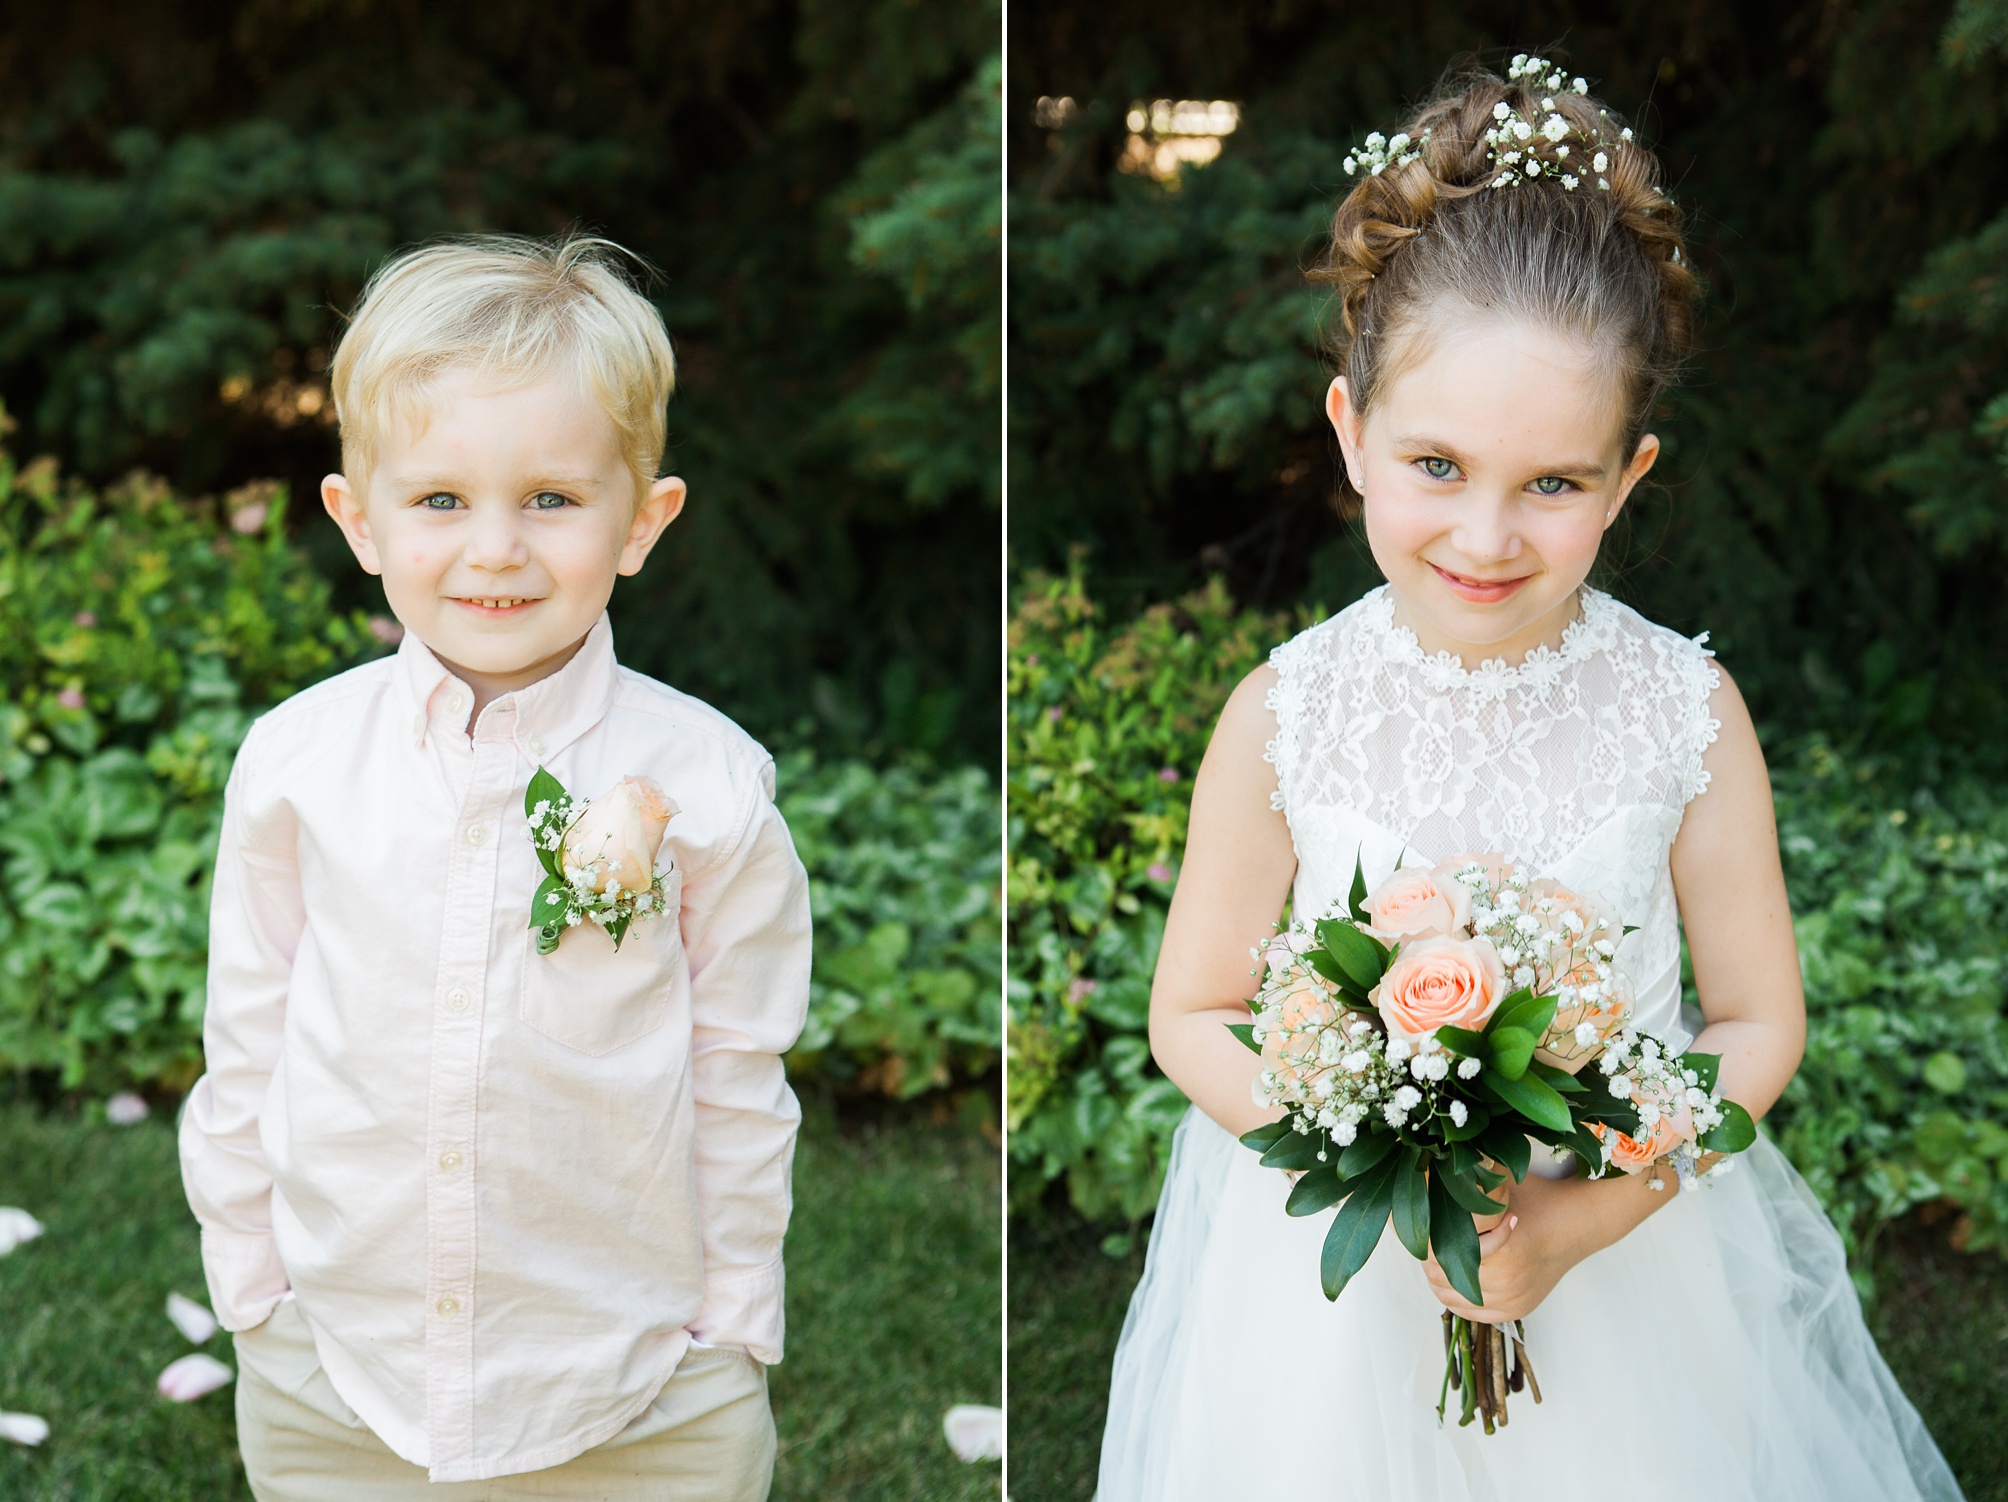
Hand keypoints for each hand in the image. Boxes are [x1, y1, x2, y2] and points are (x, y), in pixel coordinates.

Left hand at [1421, 1172, 1580, 1324]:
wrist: (1574, 1224)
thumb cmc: (1535, 1199)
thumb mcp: (1500, 1188)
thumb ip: (1468, 1189)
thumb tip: (1429, 1179)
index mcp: (1503, 1252)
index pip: (1441, 1257)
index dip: (1427, 1243)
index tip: (1424, 1230)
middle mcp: (1508, 1281)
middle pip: (1444, 1280)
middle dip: (1430, 1262)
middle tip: (1425, 1245)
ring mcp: (1513, 1299)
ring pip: (1455, 1300)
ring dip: (1441, 1282)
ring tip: (1435, 1261)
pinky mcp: (1517, 1309)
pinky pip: (1474, 1314)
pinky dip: (1458, 1300)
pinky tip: (1451, 1281)